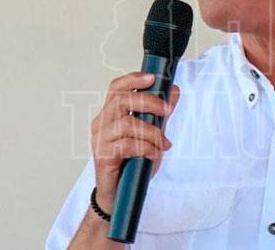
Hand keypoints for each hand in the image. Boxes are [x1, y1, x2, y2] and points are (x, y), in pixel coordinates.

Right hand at [90, 72, 180, 210]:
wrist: (118, 195)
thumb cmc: (131, 163)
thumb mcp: (151, 134)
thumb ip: (160, 114)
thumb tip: (174, 91)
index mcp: (110, 114)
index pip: (116, 88)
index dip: (133, 79)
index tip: (154, 78)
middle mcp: (102, 123)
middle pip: (122, 100)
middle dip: (149, 102)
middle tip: (167, 111)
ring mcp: (100, 140)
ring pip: (127, 123)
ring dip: (152, 132)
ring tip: (164, 143)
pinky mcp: (103, 156)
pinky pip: (127, 145)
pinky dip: (146, 148)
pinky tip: (155, 154)